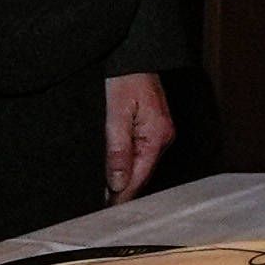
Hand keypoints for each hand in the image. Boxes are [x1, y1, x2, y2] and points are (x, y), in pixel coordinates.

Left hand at [106, 73, 174, 202]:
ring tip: (104, 192)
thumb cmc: (124, 77)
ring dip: (124, 176)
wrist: (133, 54)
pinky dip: (127, 162)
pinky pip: (140, 150)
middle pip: (141, 172)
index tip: (106, 211)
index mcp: (158, 135)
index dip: (122, 195)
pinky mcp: (152, 124)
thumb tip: (117, 183)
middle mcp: (163, 135)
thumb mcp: (115, 114)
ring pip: (140, 162)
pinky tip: (114, 169)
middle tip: (101, 206)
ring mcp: (160, 130)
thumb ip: (117, 150)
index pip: (139, 176)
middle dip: (122, 188)